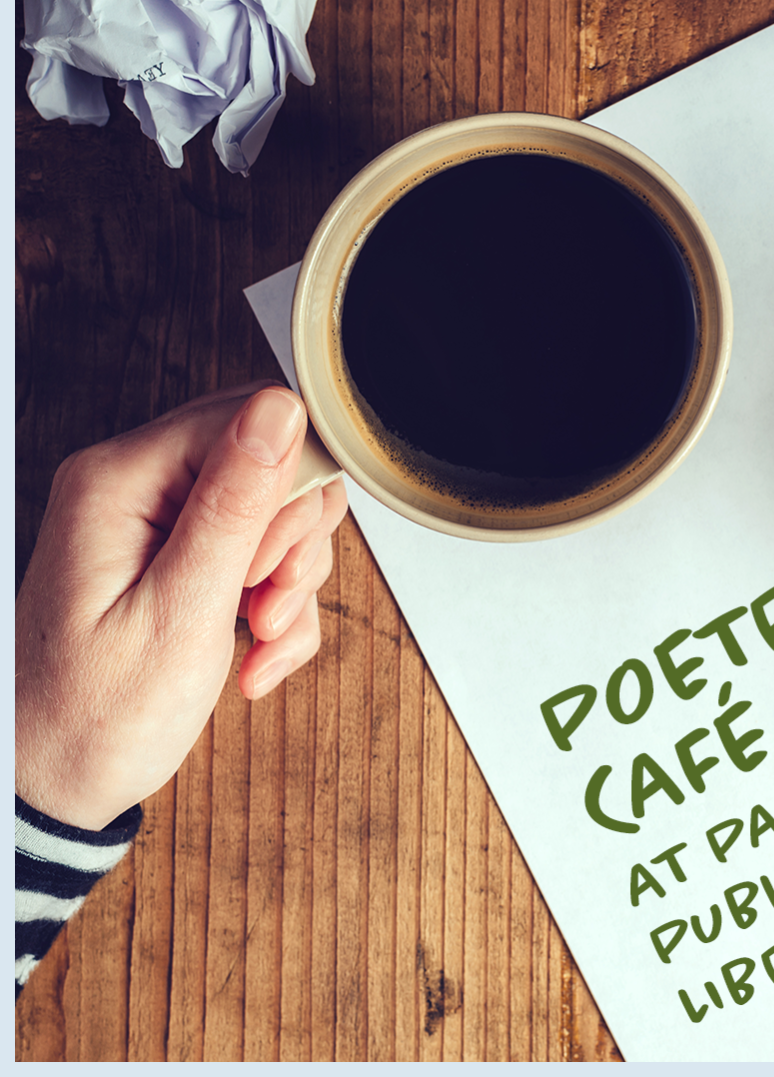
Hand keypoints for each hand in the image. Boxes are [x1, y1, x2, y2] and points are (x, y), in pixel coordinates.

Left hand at [15, 383, 348, 830]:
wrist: (58, 783)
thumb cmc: (95, 716)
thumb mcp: (180, 613)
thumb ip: (235, 506)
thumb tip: (281, 411)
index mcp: (122, 480)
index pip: (249, 421)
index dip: (290, 488)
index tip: (278, 565)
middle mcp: (139, 485)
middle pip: (272, 462)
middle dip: (294, 541)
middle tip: (270, 602)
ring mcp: (162, 521)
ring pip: (278, 512)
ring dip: (292, 582)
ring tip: (262, 637)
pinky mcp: (183, 555)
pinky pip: (264, 554)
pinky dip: (279, 607)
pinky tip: (257, 654)